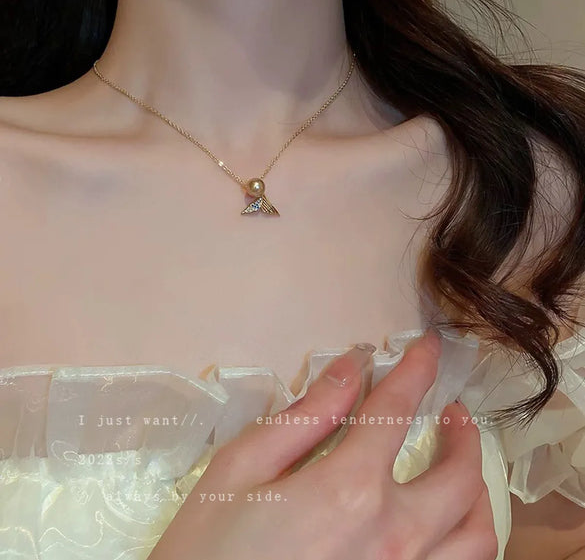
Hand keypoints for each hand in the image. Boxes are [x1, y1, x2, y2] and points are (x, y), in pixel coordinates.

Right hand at [148, 330, 497, 559]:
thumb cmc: (211, 551)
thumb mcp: (240, 470)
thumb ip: (303, 418)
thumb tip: (347, 369)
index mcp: (348, 489)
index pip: (396, 410)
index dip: (416, 369)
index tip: (428, 347)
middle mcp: (394, 536)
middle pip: (458, 475)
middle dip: (464, 433)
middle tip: (452, 412)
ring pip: (477, 533)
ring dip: (477, 488)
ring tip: (462, 466)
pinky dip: (468, 537)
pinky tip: (450, 523)